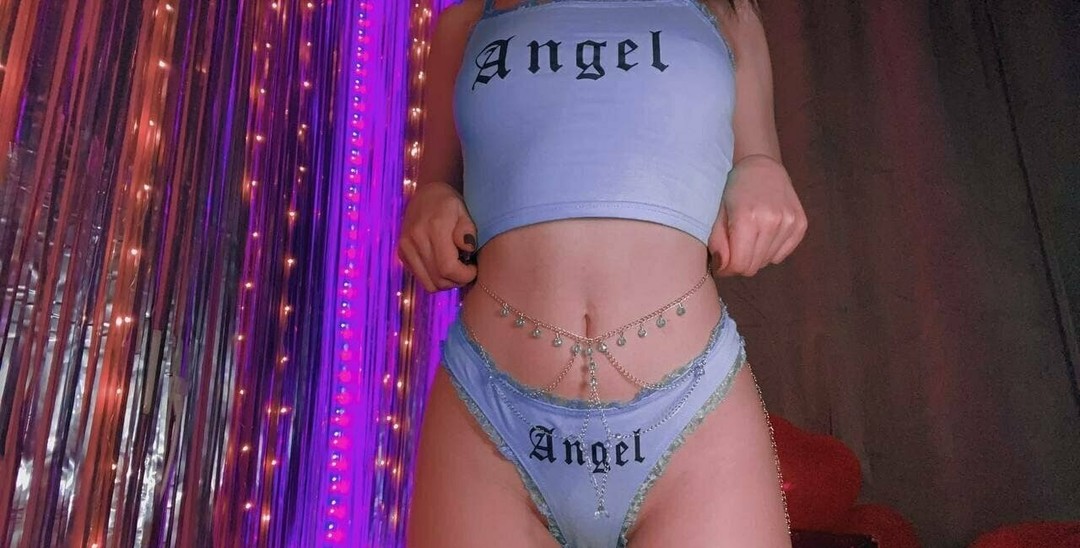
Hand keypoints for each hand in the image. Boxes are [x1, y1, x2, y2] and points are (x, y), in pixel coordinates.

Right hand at [397, 181, 478, 291]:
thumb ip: (467, 231)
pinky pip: (421, 278)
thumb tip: (468, 249)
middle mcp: (416, 239)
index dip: (464, 275)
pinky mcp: (401, 253)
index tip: (473, 269)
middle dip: (457, 280)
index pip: (448, 268)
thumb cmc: (450, 204)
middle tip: (467, 269)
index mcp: (434, 228)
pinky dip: (434, 279)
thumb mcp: (464, 212)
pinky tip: (443, 266)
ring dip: (446, 282)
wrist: (426, 194)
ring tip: (456, 269)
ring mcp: (405, 247)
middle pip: (439, 279)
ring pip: (429, 284)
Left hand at [709, 155, 806, 276]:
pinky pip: (782, 255)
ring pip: (767, 262)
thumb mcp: (719, 214)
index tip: (722, 264)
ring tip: (749, 238)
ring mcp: (789, 223)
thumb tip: (722, 268)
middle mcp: (772, 222)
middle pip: (753, 266)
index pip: (739, 264)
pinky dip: (770, 251)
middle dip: (740, 264)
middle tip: (733, 251)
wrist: (762, 168)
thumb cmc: (735, 191)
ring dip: (755, 256)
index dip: (728, 269)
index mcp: (747, 218)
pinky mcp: (801, 225)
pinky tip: (764, 235)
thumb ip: (718, 243)